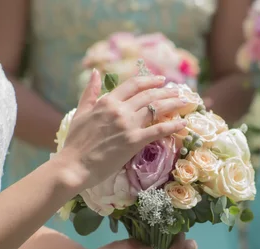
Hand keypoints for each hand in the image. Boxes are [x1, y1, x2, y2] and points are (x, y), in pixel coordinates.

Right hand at [58, 70, 187, 191]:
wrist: (74, 165)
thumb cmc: (75, 142)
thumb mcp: (80, 112)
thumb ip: (90, 93)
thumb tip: (95, 72)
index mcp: (107, 101)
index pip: (133, 85)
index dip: (150, 81)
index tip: (162, 80)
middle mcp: (119, 109)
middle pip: (149, 95)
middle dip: (166, 92)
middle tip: (178, 92)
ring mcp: (128, 125)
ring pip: (156, 109)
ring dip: (173, 104)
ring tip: (184, 102)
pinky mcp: (134, 141)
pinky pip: (158, 130)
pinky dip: (173, 126)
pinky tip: (183, 123)